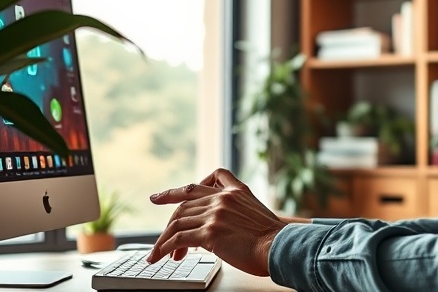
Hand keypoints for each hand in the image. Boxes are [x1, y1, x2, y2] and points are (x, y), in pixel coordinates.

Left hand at [147, 168, 286, 276]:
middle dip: (168, 219)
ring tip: (158, 254)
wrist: (280, 247)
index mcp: (236, 191)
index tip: (167, 195)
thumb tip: (223, 226)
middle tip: (157, 235)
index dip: (182, 189)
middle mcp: (223, 198)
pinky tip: (160, 256)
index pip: (204, 181)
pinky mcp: (210, 232)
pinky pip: (178, 238)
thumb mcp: (256, 212)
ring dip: (164, 239)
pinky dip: (164, 247)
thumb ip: (237, 211)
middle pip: (184, 203)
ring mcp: (215, 214)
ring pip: (177, 221)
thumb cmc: (273, 238)